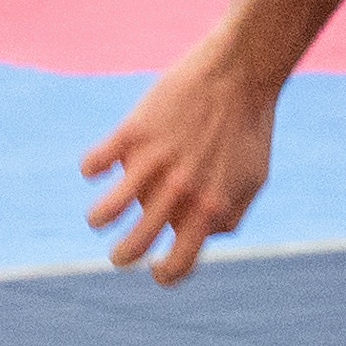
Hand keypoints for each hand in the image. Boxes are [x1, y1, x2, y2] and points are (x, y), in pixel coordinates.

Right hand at [82, 36, 279, 283]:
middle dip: (121, 257)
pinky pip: (94, 164)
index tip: (155, 267)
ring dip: (100, 218)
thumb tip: (205, 237)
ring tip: (104, 214)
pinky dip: (92, 168)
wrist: (241, 70)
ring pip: (104, 213)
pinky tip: (101, 163)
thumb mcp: (253, 180)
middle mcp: (179, 191)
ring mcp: (153, 161)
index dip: (164, 275)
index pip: (178, 265)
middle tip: (121, 252)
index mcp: (209, 208)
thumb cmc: (249, 127)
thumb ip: (230, 215)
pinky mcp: (133, 131)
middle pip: (131, 248)